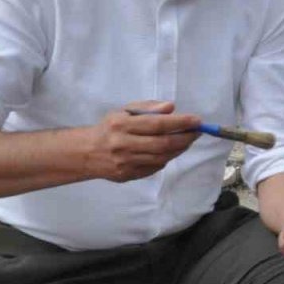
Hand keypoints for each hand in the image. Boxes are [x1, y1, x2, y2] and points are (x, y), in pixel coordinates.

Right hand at [87, 101, 201, 181]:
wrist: (86, 153)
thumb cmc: (109, 128)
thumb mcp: (124, 112)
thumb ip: (147, 108)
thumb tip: (171, 107)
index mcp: (121, 125)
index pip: (157, 124)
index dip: (180, 123)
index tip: (196, 120)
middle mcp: (123, 145)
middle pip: (163, 144)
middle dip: (185, 138)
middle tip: (197, 132)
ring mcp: (126, 163)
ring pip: (161, 157)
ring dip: (179, 149)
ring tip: (187, 140)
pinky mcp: (128, 175)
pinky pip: (155, 167)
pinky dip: (167, 158)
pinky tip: (171, 150)